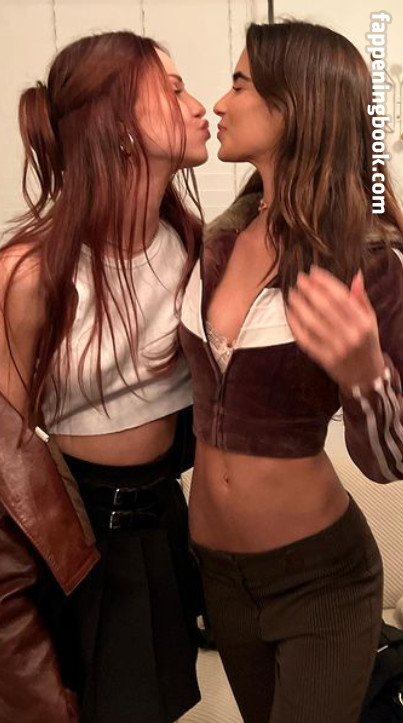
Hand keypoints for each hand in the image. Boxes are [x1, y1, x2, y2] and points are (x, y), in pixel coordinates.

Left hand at [286, 266, 384, 391]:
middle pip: (325, 308)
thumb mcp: (371, 320)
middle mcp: (350, 335)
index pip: (341, 297)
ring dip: (299, 305)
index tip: (314, 272)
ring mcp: (336, 348)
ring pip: (312, 322)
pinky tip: (290, 313)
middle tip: (300, 279)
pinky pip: (305, 339)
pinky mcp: (323, 358)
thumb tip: (356, 275)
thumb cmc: (366, 342)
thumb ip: (362, 298)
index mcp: (363, 323)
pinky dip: (295, 324)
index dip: (325, 282)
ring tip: (292, 294)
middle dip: (310, 290)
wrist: (365, 376)